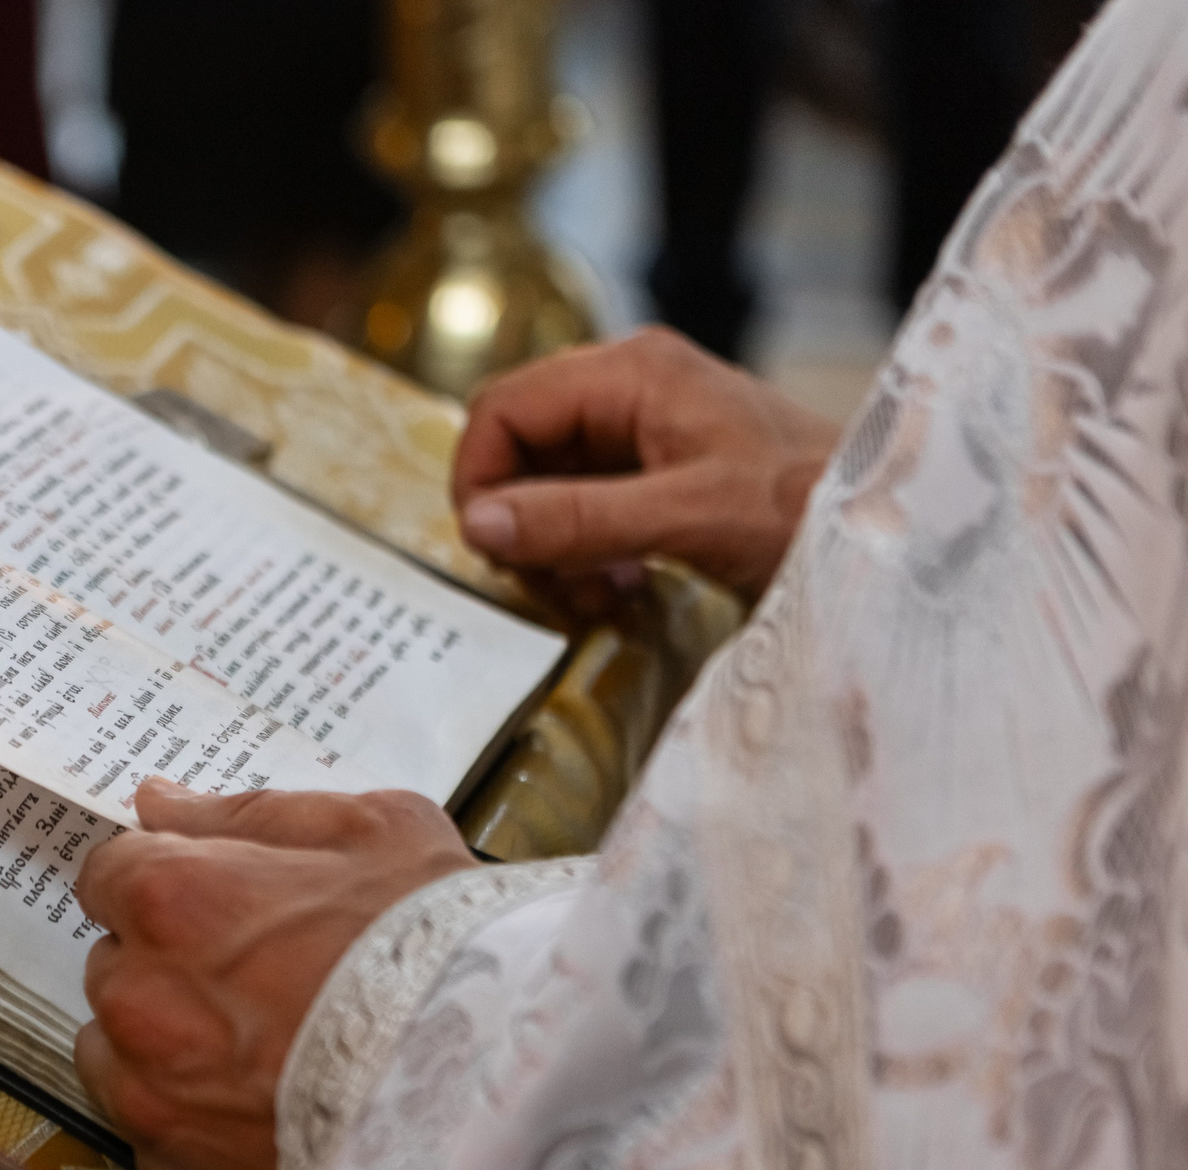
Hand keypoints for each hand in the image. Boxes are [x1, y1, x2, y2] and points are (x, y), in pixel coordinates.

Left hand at [72, 780, 475, 1169]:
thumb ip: (244, 815)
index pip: (108, 874)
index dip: (164, 883)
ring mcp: (153, 1096)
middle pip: (114, 967)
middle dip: (167, 966)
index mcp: (172, 901)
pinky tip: (265, 1111)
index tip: (210, 902)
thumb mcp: (371, 831)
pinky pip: (156, 1137)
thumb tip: (159, 804)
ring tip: (261, 1051)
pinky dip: (194, 1125)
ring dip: (164, 1049)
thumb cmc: (444, 949)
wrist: (502, 1095)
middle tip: (260, 979)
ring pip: (116, 1056)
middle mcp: (140, 1000)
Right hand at [453, 327, 841, 603]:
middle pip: (518, 442)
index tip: (491, 551)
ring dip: (550, 543)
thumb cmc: (810, 510)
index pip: (504, 407)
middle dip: (516, 517)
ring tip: (592, 592)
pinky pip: (585, 503)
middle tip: (545, 581)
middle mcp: (631, 386)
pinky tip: (618, 585)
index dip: (480, 478)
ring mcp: (646, 426)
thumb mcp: (688, 518)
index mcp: (632, 372)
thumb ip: (579, 520)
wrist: (897, 531)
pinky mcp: (662, 468)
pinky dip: (583, 550)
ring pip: (546, 479)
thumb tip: (478, 526)